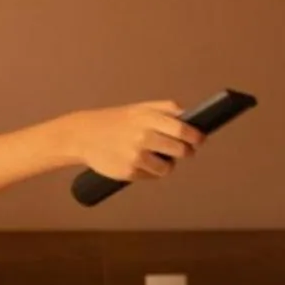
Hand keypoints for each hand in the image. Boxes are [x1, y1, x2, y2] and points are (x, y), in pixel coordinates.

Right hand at [65, 103, 200, 181]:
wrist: (84, 135)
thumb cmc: (116, 121)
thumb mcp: (140, 108)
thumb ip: (166, 109)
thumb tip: (190, 115)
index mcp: (148, 117)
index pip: (182, 129)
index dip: (196, 137)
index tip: (200, 140)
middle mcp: (144, 136)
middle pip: (180, 150)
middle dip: (185, 152)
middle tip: (182, 151)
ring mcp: (136, 155)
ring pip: (168, 168)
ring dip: (167, 164)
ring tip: (156, 157)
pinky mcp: (129, 171)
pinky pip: (152, 176)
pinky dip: (150, 171)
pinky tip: (139, 162)